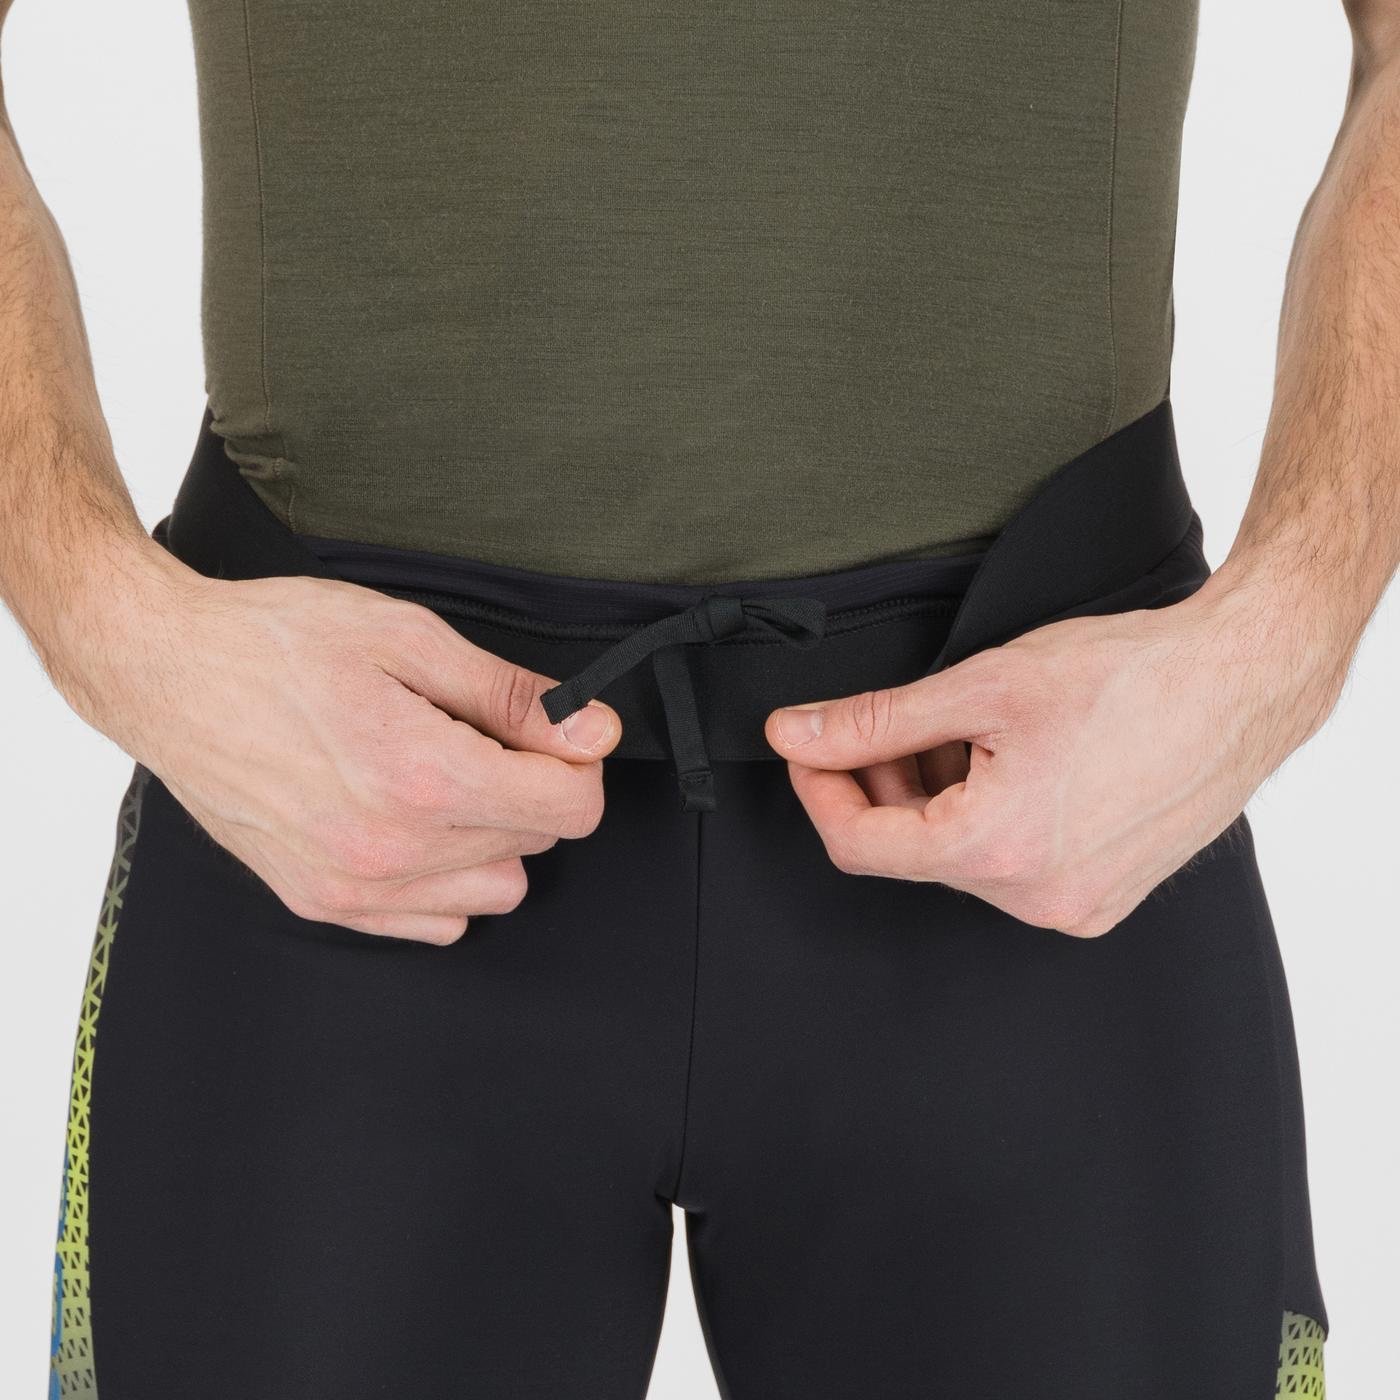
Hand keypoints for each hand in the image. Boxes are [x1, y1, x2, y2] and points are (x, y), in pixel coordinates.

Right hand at [60, 551, 618, 943]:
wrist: (165, 672)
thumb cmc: (276, 642)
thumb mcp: (410, 639)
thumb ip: (512, 696)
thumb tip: (594, 732)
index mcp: (422, 776)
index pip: (571, 809)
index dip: (576, 764)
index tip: (553, 736)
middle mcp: (392, 847)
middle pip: (536, 844)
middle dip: (528, 788)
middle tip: (475, 735)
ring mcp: (355, 884)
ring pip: (496, 890)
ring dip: (493, 838)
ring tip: (441, 778)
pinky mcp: (323, 901)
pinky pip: (436, 922)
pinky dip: (444, 878)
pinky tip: (410, 820)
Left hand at [765, 576, 1347, 935]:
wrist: (1243, 682)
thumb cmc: (1129, 675)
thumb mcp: (981, 686)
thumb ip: (874, 722)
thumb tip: (795, 734)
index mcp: (998, 851)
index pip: (858, 846)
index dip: (819, 789)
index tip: (810, 746)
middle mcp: (1035, 899)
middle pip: (910, 851)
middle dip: (882, 785)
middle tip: (892, 723)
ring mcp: (1074, 906)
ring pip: (960, 859)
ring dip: (936, 799)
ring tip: (965, 731)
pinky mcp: (1101, 897)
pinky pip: (1011, 868)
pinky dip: (987, 818)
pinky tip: (1008, 761)